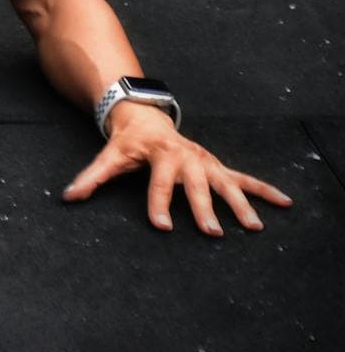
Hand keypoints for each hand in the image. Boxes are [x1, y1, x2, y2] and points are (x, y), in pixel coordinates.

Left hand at [62, 104, 292, 234]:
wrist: (146, 118)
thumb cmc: (128, 143)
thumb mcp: (109, 156)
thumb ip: (91, 178)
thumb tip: (67, 198)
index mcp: (160, 156)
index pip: (158, 183)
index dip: (158, 204)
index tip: (161, 226)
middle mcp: (187, 158)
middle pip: (196, 186)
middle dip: (204, 208)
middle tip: (212, 233)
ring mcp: (205, 162)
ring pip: (227, 183)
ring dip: (240, 204)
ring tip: (253, 227)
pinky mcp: (217, 166)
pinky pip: (245, 178)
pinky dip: (265, 190)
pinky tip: (285, 203)